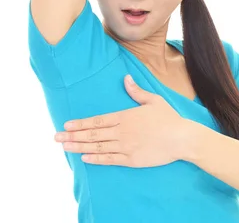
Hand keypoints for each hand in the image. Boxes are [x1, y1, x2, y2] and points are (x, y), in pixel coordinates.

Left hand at [54, 75, 190, 166]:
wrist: (182, 138)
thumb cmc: (169, 118)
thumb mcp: (154, 100)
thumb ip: (137, 91)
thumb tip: (125, 78)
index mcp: (126, 116)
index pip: (97, 121)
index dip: (80, 124)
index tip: (66, 125)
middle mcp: (122, 132)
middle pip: (93, 135)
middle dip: (72, 136)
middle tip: (56, 137)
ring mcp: (126, 147)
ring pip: (97, 147)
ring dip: (79, 147)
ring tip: (64, 147)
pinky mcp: (132, 159)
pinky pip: (109, 159)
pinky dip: (96, 159)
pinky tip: (84, 158)